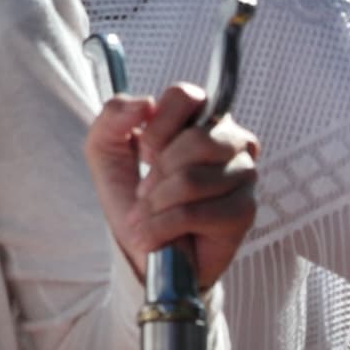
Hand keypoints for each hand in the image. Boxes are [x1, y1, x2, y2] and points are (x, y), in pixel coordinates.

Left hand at [88, 82, 261, 288]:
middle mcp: (231, 141)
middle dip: (157, 173)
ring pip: (193, 179)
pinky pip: (195, 212)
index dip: (157, 129)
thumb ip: (113, 116)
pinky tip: (156, 238)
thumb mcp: (106, 151)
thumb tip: (145, 103)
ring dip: (155, 205)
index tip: (144, 154)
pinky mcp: (244, 211)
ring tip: (146, 218)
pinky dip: (163, 227)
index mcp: (201, 119)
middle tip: (144, 194)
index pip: (186, 96)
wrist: (143, 252)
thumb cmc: (133, 200)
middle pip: (197, 140)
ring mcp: (243, 175)